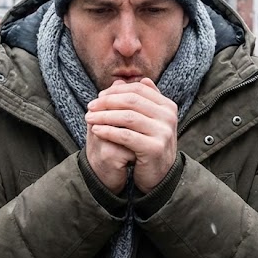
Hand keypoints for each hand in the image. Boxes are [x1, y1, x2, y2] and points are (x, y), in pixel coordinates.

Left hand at [85, 78, 178, 192]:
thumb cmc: (149, 146)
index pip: (138, 89)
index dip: (115, 91)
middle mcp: (168, 116)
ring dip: (104, 116)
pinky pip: (126, 135)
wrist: (159, 176)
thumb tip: (122, 81)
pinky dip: (108, 131)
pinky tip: (96, 131)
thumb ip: (138, 102)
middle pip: (132, 100)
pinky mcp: (155, 148)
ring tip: (89, 118)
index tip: (98, 97)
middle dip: (107, 102)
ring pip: (127, 117)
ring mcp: (164, 132)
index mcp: (167, 106)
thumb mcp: (146, 121)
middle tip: (90, 106)